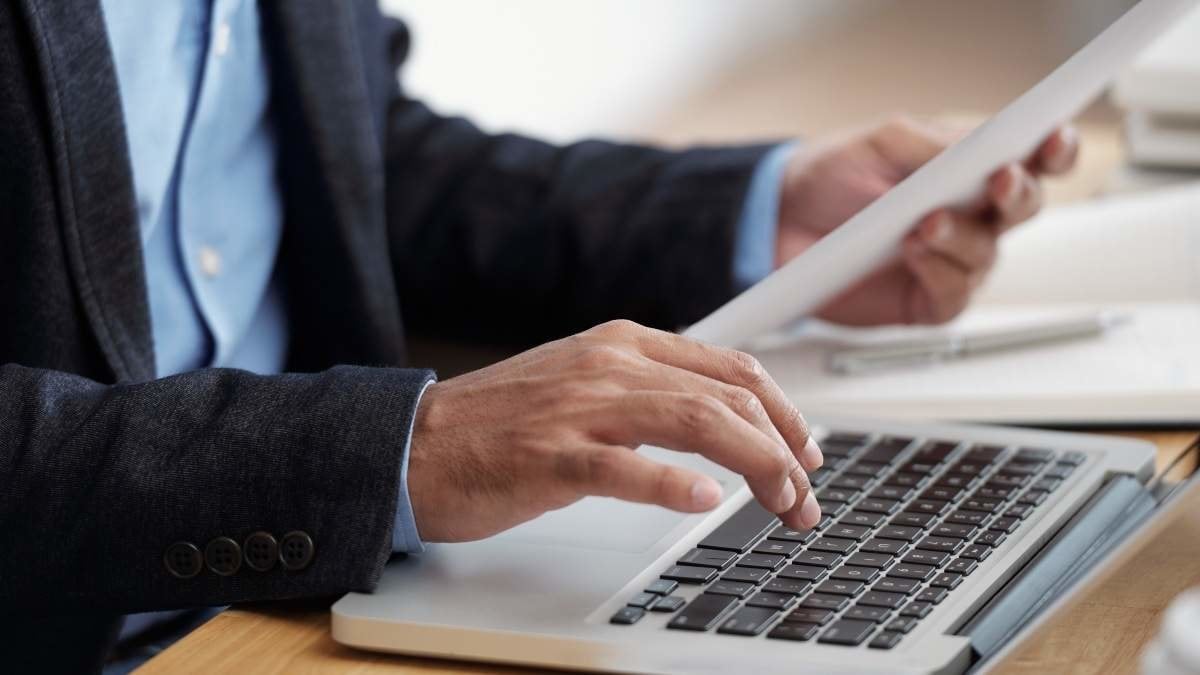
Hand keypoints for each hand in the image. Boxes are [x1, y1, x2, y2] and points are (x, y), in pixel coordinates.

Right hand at [406, 320, 823, 541]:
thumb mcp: (586, 384)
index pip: (731, 368)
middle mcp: (609, 367)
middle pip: (726, 397)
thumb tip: (719, 419)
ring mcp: (579, 410)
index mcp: (623, 345)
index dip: (783, 412)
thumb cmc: (501, 423)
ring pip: (694, 423)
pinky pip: (622, 467)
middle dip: (783, 450)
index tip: (805, 450)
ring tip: (782, 502)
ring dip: (754, 467)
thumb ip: (648, 390)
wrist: (417, 443)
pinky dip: (670, 484)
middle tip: (803, 496)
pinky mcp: (549, 457)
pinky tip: (703, 500)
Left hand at [776, 117, 1078, 324]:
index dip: (1055, 151)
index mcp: (974, 169)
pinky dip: (937, 272)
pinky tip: (914, 254)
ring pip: (985, 254)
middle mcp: (975, 216)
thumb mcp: (885, 141)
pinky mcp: (927, 301)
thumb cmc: (835, 174)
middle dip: (1017, 194)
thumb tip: (985, 149)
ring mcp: (953, 261)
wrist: (780, 219)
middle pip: (1023, 209)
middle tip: (999, 181)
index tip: (1056, 140)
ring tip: (924, 223)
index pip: (1033, 161)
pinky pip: (952, 294)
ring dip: (960, 236)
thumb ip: (937, 145)